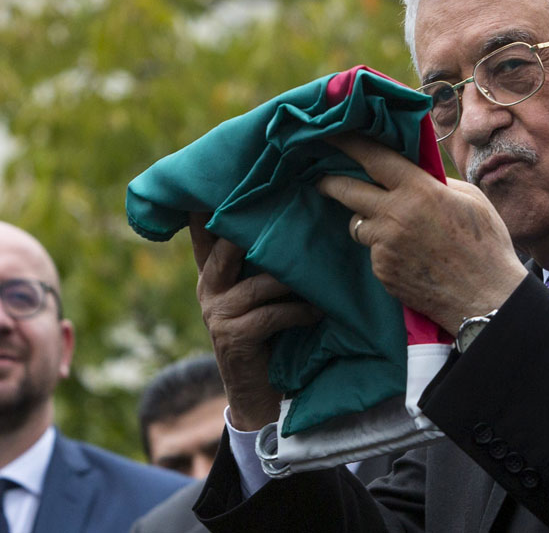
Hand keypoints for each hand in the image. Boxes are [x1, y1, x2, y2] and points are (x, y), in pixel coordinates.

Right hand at [189, 214, 321, 430]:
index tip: (233, 174)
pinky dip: (300, 311)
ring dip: (295, 279)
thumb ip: (265, 263)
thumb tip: (297, 217)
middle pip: (228, 245)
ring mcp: (217, 312)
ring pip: (260, 282)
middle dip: (256, 227)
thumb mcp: (264, 294)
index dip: (213, 202)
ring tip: (321, 274)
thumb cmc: (271, 335)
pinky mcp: (233, 336)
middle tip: (288, 209)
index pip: (206, 230)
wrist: (259, 394)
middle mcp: (208, 287)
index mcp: (213, 272)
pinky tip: (318, 313)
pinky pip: (273, 313)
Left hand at [317, 134, 527, 335]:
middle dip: (330, 182)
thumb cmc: (486, 245)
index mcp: (419, 191)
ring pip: (359, 225)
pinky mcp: (383, 272)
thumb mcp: (471, 200)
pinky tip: (409, 258)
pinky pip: (374, 253)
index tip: (332, 135)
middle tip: (322, 179)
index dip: (349, 143)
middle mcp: (395, 216)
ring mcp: (385, 246)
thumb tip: (415, 175)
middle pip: (346, 191)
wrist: (486, 298)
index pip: (374, 158)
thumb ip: (437, 184)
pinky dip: (384, 251)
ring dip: (367, 221)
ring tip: (393, 229)